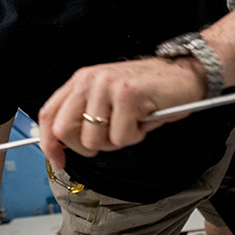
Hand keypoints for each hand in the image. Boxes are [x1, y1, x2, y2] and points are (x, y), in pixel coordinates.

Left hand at [38, 57, 204, 169]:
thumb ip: (84, 116)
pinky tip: (144, 119)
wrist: (184, 74)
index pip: (49, 115)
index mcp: (81, 80)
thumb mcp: (107, 98)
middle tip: (111, 137)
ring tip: (131, 122)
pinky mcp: (128, 95)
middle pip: (66, 132)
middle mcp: (89, 80)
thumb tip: (62, 146)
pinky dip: (135, 136)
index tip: (58, 161)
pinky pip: (121, 137)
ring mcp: (107, 86)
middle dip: (88, 147)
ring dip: (116, 141)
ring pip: (94, 140)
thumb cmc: (148, 91)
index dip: (49, 144)